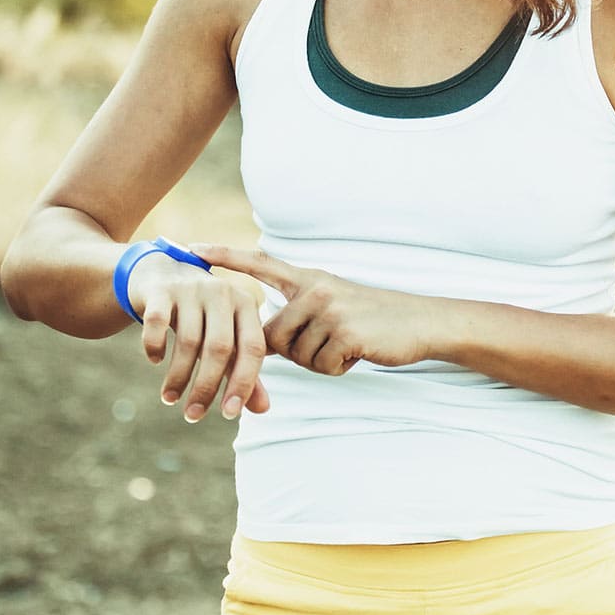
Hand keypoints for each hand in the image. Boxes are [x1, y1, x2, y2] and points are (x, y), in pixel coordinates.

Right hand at [128, 253, 269, 421]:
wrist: (161, 272)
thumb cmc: (202, 315)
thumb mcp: (226, 337)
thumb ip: (243, 370)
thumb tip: (262, 409)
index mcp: (246, 305)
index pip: (253, 348)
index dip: (244, 383)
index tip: (229, 414)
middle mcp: (223, 292)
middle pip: (220, 348)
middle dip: (206, 387)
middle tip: (192, 415)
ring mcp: (191, 287)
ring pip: (188, 340)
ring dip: (178, 376)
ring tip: (170, 398)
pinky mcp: (160, 289)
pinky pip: (157, 322)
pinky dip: (155, 346)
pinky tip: (155, 361)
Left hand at [187, 244, 437, 374]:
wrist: (421, 322)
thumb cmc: (373, 319)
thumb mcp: (332, 306)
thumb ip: (297, 315)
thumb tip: (258, 342)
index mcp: (310, 278)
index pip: (261, 264)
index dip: (226, 256)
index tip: (193, 247)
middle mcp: (316, 288)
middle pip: (271, 335)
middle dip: (294, 351)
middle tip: (330, 343)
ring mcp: (330, 308)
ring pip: (297, 355)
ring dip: (320, 360)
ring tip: (348, 344)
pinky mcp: (345, 332)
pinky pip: (320, 366)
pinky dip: (338, 367)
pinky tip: (359, 351)